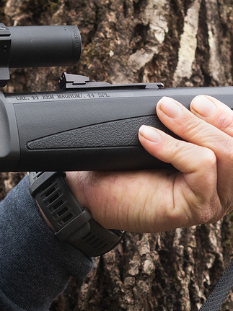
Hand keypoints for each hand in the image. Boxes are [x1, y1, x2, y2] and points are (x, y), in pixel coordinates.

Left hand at [66, 96, 232, 231]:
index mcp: (220, 171)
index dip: (225, 115)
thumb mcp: (159, 143)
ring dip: (191, 128)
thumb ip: (184, 129)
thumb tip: (199, 102)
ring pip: (224, 154)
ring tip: (160, 115)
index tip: (198, 101)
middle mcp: (223, 189)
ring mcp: (212, 202)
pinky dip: (174, 146)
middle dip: (205, 118)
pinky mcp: (195, 209)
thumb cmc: (122, 171)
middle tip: (169, 106)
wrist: (91, 196)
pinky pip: (201, 167)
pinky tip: (148, 138)